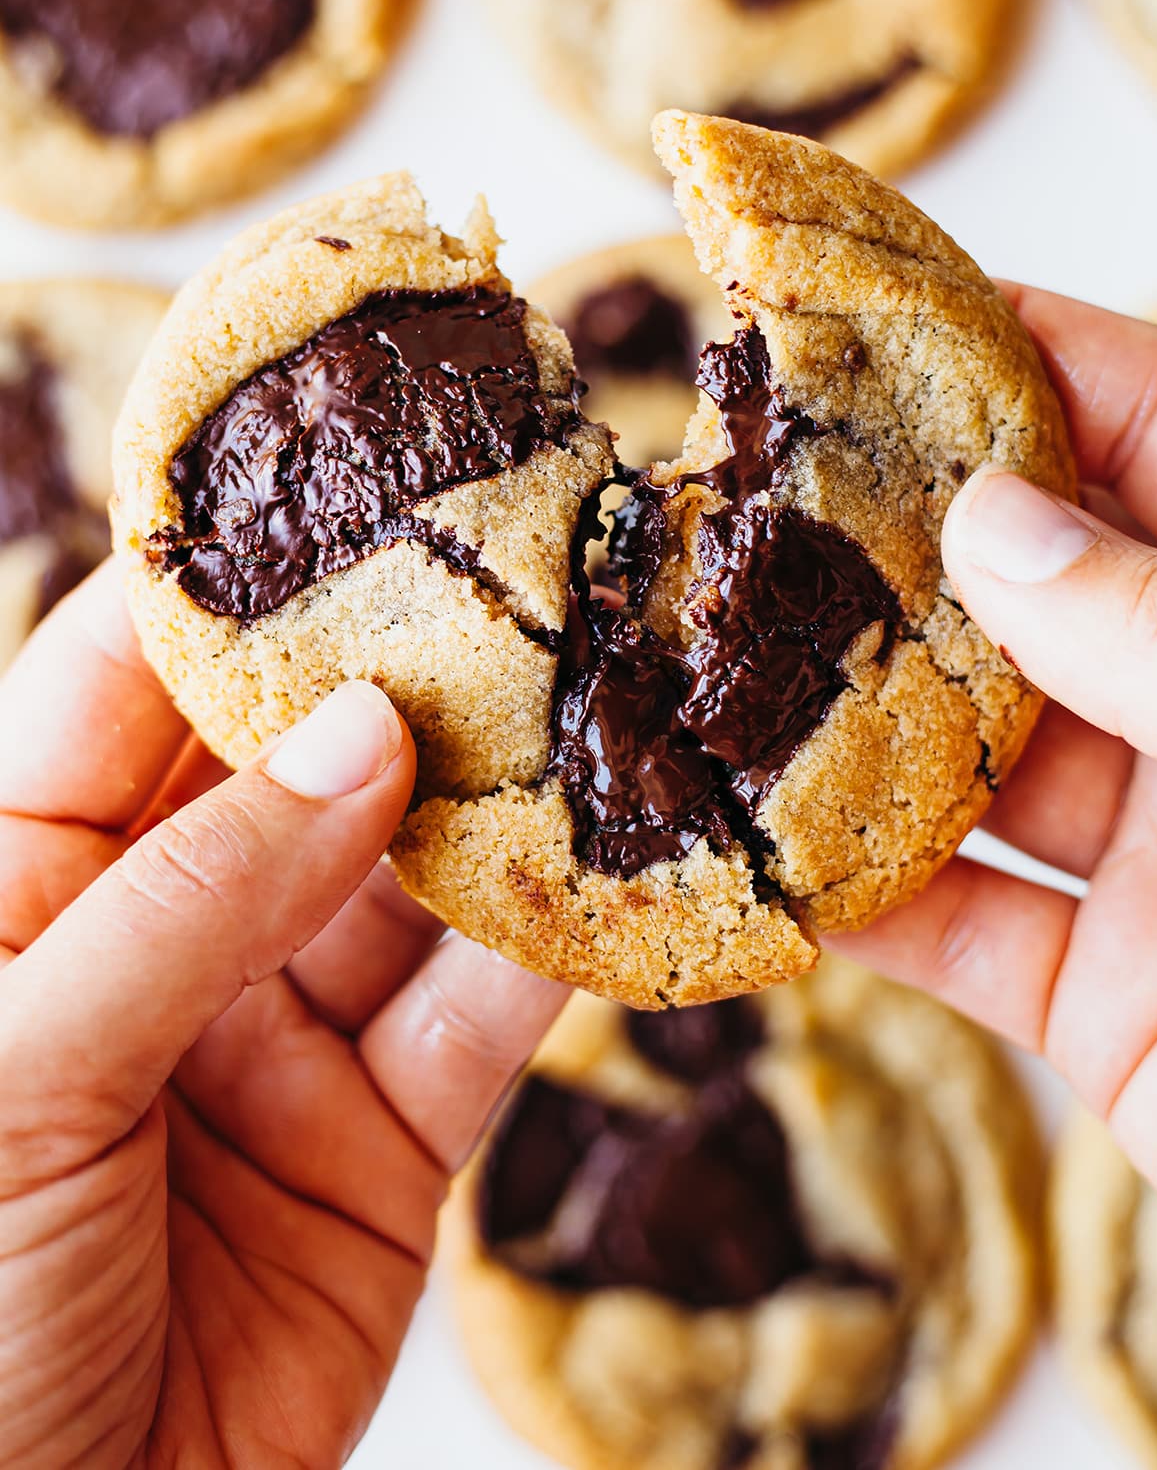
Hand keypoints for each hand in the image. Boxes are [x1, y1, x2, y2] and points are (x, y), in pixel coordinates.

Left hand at [0, 564, 565, 1467]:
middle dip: (400, 680)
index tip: (336, 481)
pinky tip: (629, 874)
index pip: (119, 694)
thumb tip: (356, 733)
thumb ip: (196, 895)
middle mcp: (157, 940)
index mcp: (19, 890)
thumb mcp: (17, 1078)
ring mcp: (275, 1037)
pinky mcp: (383, 1141)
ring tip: (604, 701)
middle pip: (293, 770)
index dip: (222, 591)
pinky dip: (558, 952)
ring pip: (409, 885)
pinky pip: (482, 1020)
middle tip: (517, 577)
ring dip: (503, 805)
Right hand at [829, 285, 1156, 1307]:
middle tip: (745, 486)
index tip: (876, 317)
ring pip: (979, 759)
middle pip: (1042, 586)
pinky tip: (752, 849)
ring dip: (849, 721)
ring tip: (709, 657)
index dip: (1027, 354)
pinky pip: (963, 930)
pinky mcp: (1115, 1002)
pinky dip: (859, 900)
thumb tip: (994, 520)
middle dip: (899, 537)